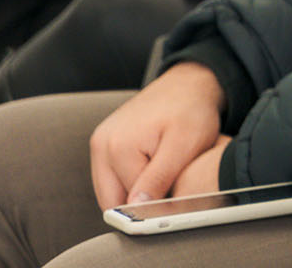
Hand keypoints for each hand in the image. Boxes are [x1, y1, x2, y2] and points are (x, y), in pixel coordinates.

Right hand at [88, 62, 225, 208]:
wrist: (189, 84)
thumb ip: (158, 178)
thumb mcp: (184, 146)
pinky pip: (112, 177)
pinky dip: (130, 178)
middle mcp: (101, 145)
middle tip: (168, 181)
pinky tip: (152, 165)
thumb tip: (134, 207)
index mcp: (117, 147)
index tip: (174, 192)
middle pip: (112, 200)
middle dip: (140, 199)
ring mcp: (100, 143)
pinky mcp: (104, 143)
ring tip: (161, 170)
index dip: (155, 203)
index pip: (129, 202)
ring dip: (135, 189)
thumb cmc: (192, 110)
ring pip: (111, 191)